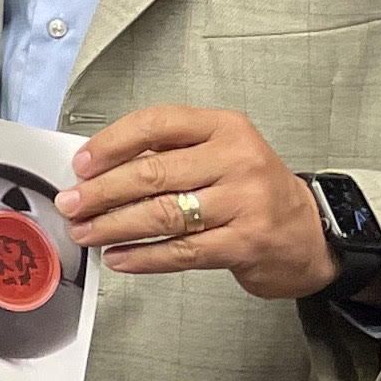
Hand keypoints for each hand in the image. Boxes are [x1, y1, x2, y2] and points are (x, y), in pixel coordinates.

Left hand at [59, 103, 334, 298]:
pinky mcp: (246, 243)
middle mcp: (237, 159)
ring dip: (114, 225)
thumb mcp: (219, 153)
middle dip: (101, 192)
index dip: (111, 143)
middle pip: (152, 173)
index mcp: (224, 127)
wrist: (310, 232)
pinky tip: (119, 257)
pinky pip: (181, 251)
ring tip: (85, 232)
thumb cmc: (252, 190)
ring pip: (162, 214)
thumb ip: (169, 154)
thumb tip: (100, 171)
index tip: (81, 165)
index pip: (156, 124)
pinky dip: (143, 256)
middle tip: (71, 204)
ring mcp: (244, 202)